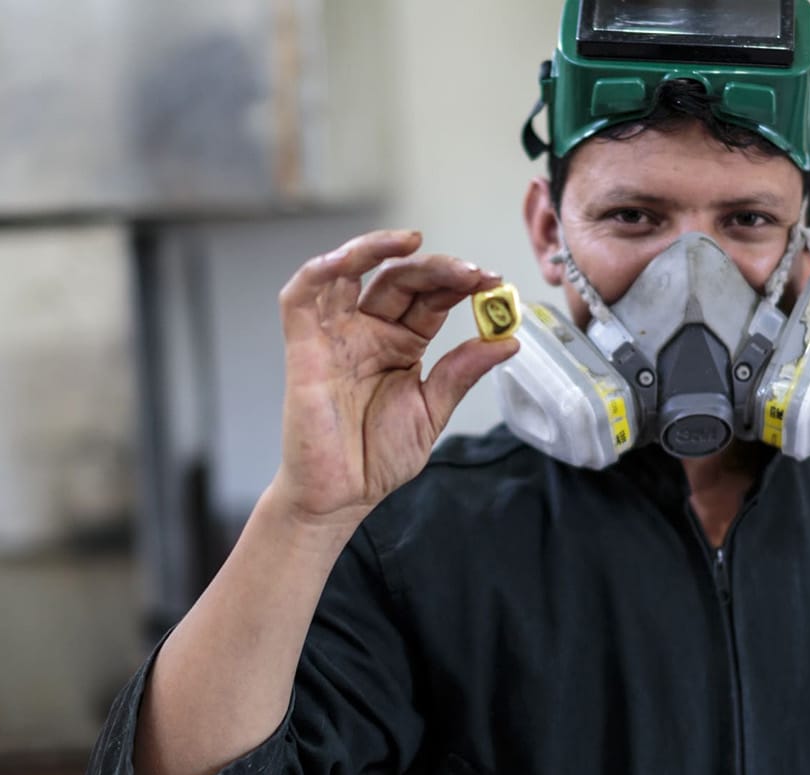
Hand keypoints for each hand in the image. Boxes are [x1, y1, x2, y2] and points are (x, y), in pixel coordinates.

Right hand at [270, 229, 517, 522]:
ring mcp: (335, 336)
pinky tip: (350, 258)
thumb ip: (462, 372)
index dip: (460, 285)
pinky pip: (301, 297)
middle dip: (436, 270)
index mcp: (401, 344)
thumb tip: (508, 340)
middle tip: (472, 273)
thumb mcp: (432, 411)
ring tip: (413, 242)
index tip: (493, 282)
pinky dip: (321, 269)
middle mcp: (368, 332)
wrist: (342, 496)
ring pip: (349, 272)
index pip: (431, 299)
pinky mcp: (303, 347)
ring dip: (378, 249)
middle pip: (399, 280)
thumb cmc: (377, 458)